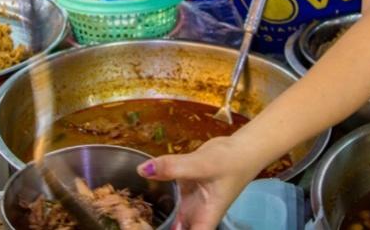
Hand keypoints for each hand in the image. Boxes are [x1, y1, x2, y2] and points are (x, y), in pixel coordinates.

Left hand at [137, 137, 262, 229]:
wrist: (239, 148)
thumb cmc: (230, 162)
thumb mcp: (202, 165)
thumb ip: (173, 167)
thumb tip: (142, 170)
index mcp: (204, 219)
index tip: (152, 228)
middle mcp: (195, 214)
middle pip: (174, 228)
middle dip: (158, 225)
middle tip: (133, 221)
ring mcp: (188, 202)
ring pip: (168, 215)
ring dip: (154, 214)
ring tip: (130, 213)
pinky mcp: (182, 189)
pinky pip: (166, 196)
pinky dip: (155, 195)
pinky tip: (138, 191)